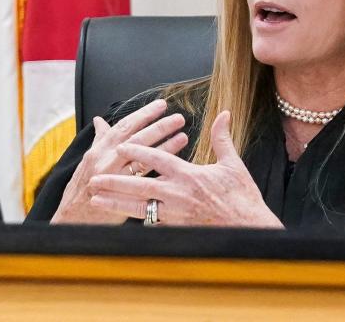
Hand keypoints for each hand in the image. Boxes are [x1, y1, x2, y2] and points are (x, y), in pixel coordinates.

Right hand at [50, 99, 188, 223]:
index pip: (125, 125)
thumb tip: (99, 120)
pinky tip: (174, 162)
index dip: (143, 114)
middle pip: (137, 138)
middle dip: (159, 126)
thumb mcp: (88, 159)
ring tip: (182, 135)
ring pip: (142, 156)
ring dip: (164, 145)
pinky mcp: (122, 192)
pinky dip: (159, 167)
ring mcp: (114, 175)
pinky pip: (144, 176)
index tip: (160, 105)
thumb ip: (99, 139)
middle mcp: (107, 158)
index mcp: (100, 148)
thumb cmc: (81, 186)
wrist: (73, 215)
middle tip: (178, 117)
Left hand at [87, 111, 282, 227]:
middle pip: (140, 186)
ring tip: (95, 201)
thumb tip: (223, 113)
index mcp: (190, 176)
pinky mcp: (176, 229)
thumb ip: (222, 138)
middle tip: (93, 180)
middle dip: (115, 182)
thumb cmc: (242, 197)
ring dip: (115, 203)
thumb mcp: (233, 164)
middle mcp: (179, 195)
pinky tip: (115, 216)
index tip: (121, 145)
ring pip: (140, 208)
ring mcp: (176, 215)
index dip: (139, 151)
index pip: (159, 160)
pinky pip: (149, 222)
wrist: (251, 230)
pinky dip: (132, 218)